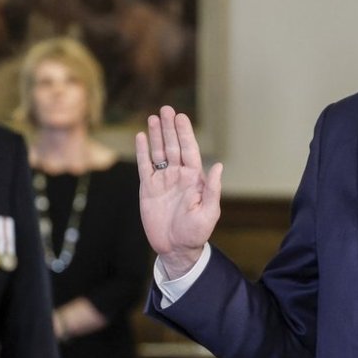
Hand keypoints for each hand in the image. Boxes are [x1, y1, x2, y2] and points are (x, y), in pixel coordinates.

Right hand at [135, 105, 223, 278]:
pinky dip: (142, 152)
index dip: (185, 133)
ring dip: (157, 135)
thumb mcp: (209, 212)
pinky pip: (144, 166)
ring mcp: (162, 181)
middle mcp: (178, 176)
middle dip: (170, 127)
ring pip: (158, 152)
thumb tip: (217, 166)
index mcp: (193, 179)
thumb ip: (212, 189)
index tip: (180, 117)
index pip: (189, 150)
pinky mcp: (148, 189)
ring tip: (153, 117)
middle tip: (166, 109)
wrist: (176, 248)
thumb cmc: (196, 233)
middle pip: (173, 146)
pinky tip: (140, 137)